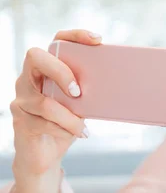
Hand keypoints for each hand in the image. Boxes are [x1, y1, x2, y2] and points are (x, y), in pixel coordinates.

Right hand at [11, 29, 101, 177]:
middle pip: (36, 57)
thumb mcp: (80, 106)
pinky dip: (66, 130)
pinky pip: (44, 123)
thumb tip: (118, 85)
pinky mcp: (21, 121)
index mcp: (47, 70)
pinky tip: (78, 135)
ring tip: (84, 128)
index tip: (97, 40)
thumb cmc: (65, 125)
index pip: (56, 41)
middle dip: (61, 72)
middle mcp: (28, 79)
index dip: (74, 36)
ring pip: (45, 102)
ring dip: (70, 117)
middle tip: (78, 92)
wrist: (45, 156)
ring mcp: (21, 99)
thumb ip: (88, 93)